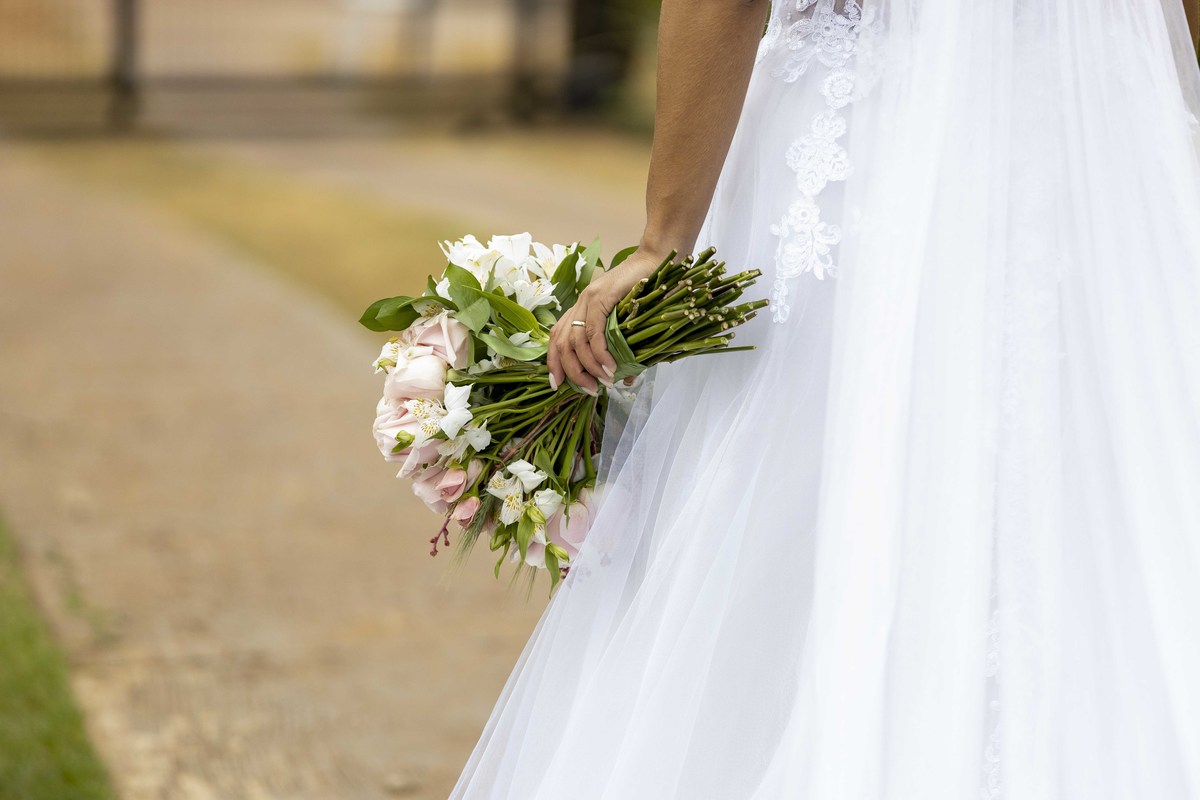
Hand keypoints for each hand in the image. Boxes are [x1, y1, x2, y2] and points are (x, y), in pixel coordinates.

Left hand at [547, 248, 666, 394]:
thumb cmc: (646, 293)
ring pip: (575, 340)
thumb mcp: (629, 325)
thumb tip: (624, 380)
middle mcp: (579, 303)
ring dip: (588, 366)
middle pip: (562, 344)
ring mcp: (588, 298)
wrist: (657, 262)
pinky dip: (600, 352)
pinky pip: (593, 330)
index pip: (556, 338)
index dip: (553, 362)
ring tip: (603, 382)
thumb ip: (622, 350)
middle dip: (572, 372)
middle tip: (588, 389)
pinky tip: (610, 366)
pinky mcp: (601, 296)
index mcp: (580, 309)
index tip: (557, 384)